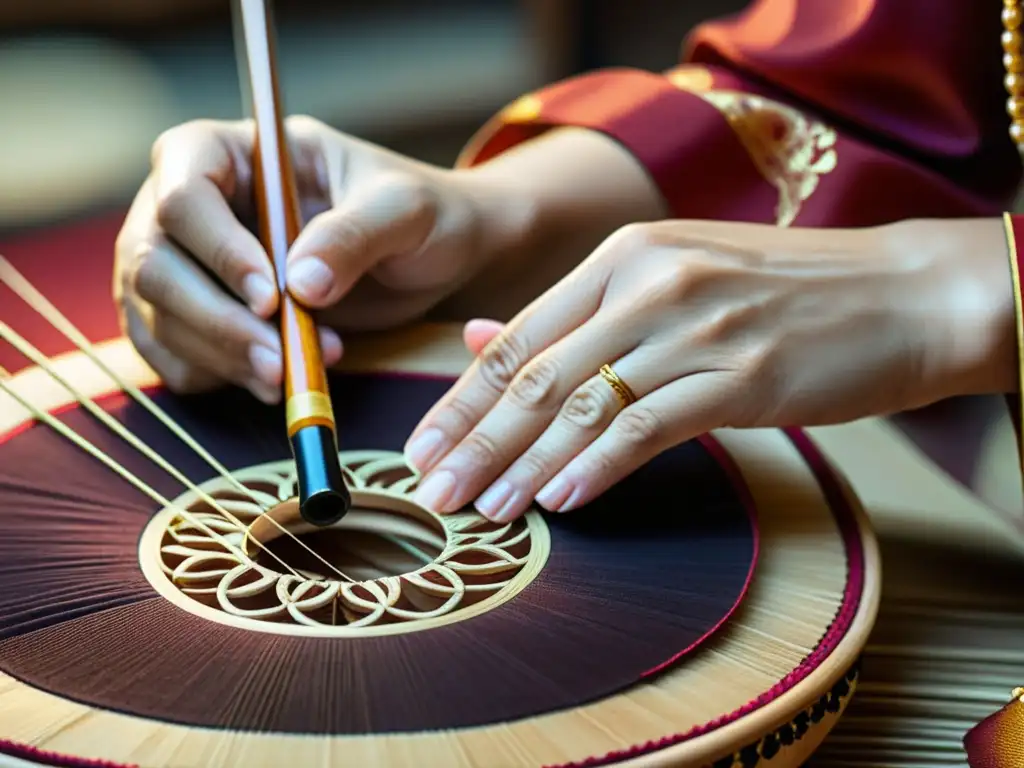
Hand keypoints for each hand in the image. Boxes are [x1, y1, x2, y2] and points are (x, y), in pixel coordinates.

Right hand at [113, 116, 529, 401]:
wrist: (434, 257)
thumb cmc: (420, 214)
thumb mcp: (405, 211)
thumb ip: (354, 235)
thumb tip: (301, 284)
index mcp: (235, 152)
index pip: (184, 189)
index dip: (216, 248)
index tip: (272, 298)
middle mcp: (198, 204)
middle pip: (153, 260)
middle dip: (214, 319)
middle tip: (277, 361)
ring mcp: (190, 262)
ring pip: (158, 314)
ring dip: (218, 355)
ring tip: (290, 376)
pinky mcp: (202, 315)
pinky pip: (174, 355)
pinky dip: (217, 377)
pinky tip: (275, 381)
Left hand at [404, 217, 1014, 521]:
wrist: (898, 292)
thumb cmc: (778, 291)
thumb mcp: (671, 277)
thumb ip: (574, 312)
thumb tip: (480, 338)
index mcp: (623, 255)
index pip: (520, 336)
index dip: (462, 398)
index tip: (422, 446)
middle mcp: (650, 283)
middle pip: (537, 376)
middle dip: (476, 441)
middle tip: (432, 491)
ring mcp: (698, 328)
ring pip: (585, 407)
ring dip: (527, 466)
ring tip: (486, 510)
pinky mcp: (744, 376)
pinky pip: (649, 428)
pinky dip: (598, 468)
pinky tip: (563, 500)